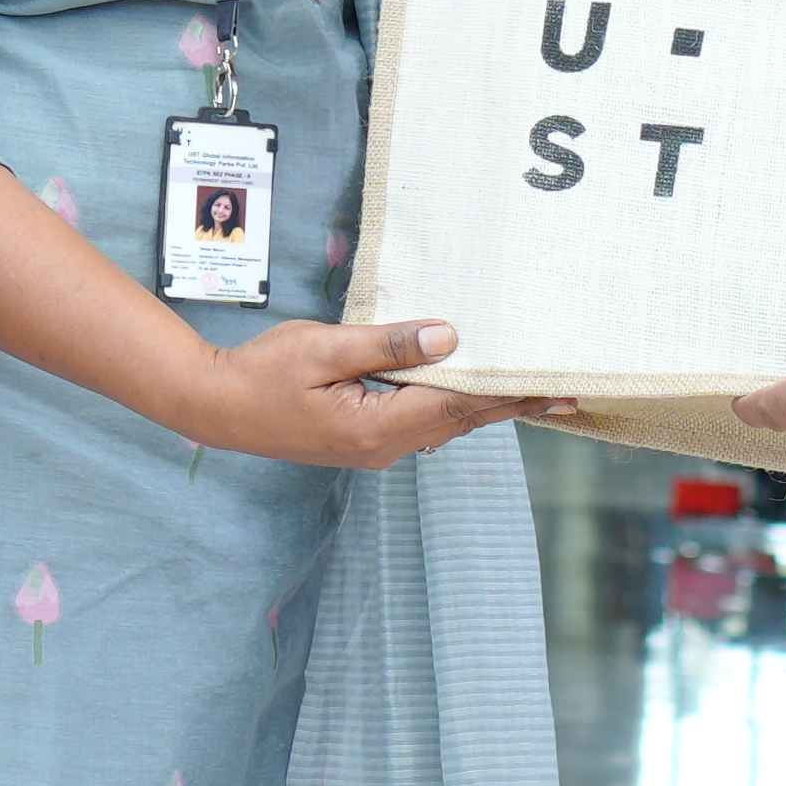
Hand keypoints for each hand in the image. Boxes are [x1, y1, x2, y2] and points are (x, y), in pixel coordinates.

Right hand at [181, 311, 545, 471]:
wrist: (215, 406)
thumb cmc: (262, 372)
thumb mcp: (324, 347)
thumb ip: (389, 344)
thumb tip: (451, 337)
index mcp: (378, 426)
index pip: (461, 406)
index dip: (513, 395)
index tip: (558, 389)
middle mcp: (385, 447)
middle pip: (464, 421)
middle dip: (516, 405)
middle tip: (570, 395)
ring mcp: (375, 448)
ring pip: (447, 424)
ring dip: (490, 408)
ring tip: (536, 395)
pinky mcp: (364, 440)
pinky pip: (424, 423)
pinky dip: (458, 406)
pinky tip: (475, 393)